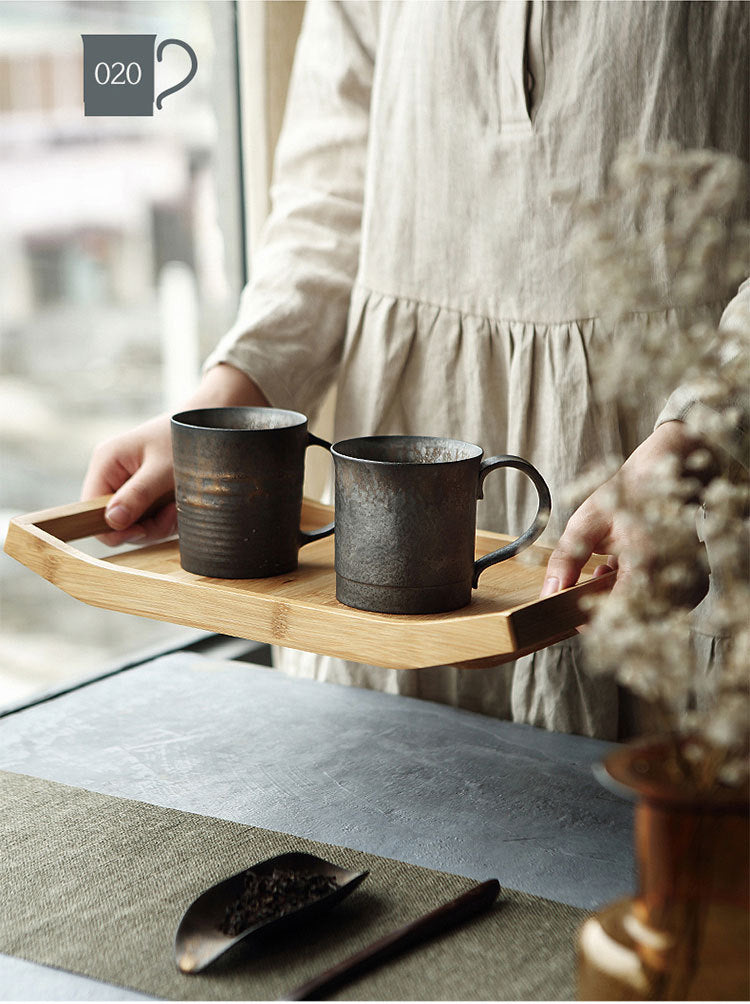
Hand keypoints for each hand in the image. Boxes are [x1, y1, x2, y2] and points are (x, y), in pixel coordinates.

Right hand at [81, 364, 268, 544]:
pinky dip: (166, 518)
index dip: (111, 528)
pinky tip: (180, 505)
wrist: (208, 427)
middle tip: (173, 514)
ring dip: (160, 523)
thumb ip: (138, 495)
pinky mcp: (143, 492)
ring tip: (179, 505)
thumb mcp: (163, 470)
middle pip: (114, 521)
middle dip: (145, 525)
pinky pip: (148, 518)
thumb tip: (112, 521)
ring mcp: (127, 484)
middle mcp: (111, 474)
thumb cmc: (185, 440)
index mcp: (107, 462)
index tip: (142, 531)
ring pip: (134, 524)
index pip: (89, 508)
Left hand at [541, 421, 709, 608]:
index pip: (616, 617)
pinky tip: (625, 571)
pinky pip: (662, 606)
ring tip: (608, 569)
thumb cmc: (627, 496)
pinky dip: (640, 595)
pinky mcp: (694, 587)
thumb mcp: (586, 523)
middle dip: (605, 609)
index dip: (592, 621)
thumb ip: (566, 560)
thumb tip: (549, 592)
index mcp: (647, 564)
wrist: (664, 477)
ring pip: (647, 615)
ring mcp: (688, 585)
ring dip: (622, 601)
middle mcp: (673, 580)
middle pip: (632, 620)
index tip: (575, 616)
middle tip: (591, 583)